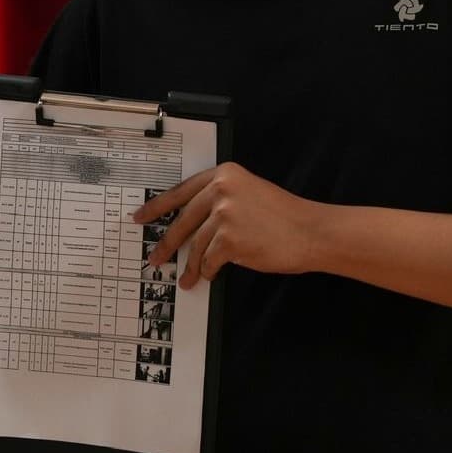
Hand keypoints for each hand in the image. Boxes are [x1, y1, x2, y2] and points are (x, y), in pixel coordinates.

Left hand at [133, 161, 316, 288]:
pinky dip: (208, 270)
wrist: (310, 231)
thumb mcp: (250, 193)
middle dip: (167, 243)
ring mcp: (225, 214)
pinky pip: (209, 260)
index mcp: (225, 174)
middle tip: (156, 257)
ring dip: (190, 265)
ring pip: (196, 244)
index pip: (182, 191)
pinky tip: (210, 275)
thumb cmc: (284, 216)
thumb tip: (191, 223)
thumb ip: (221, 199)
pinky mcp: (230, 239)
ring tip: (187, 279)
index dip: (158, 206)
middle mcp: (222, 190)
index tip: (142, 217)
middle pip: (182, 220)